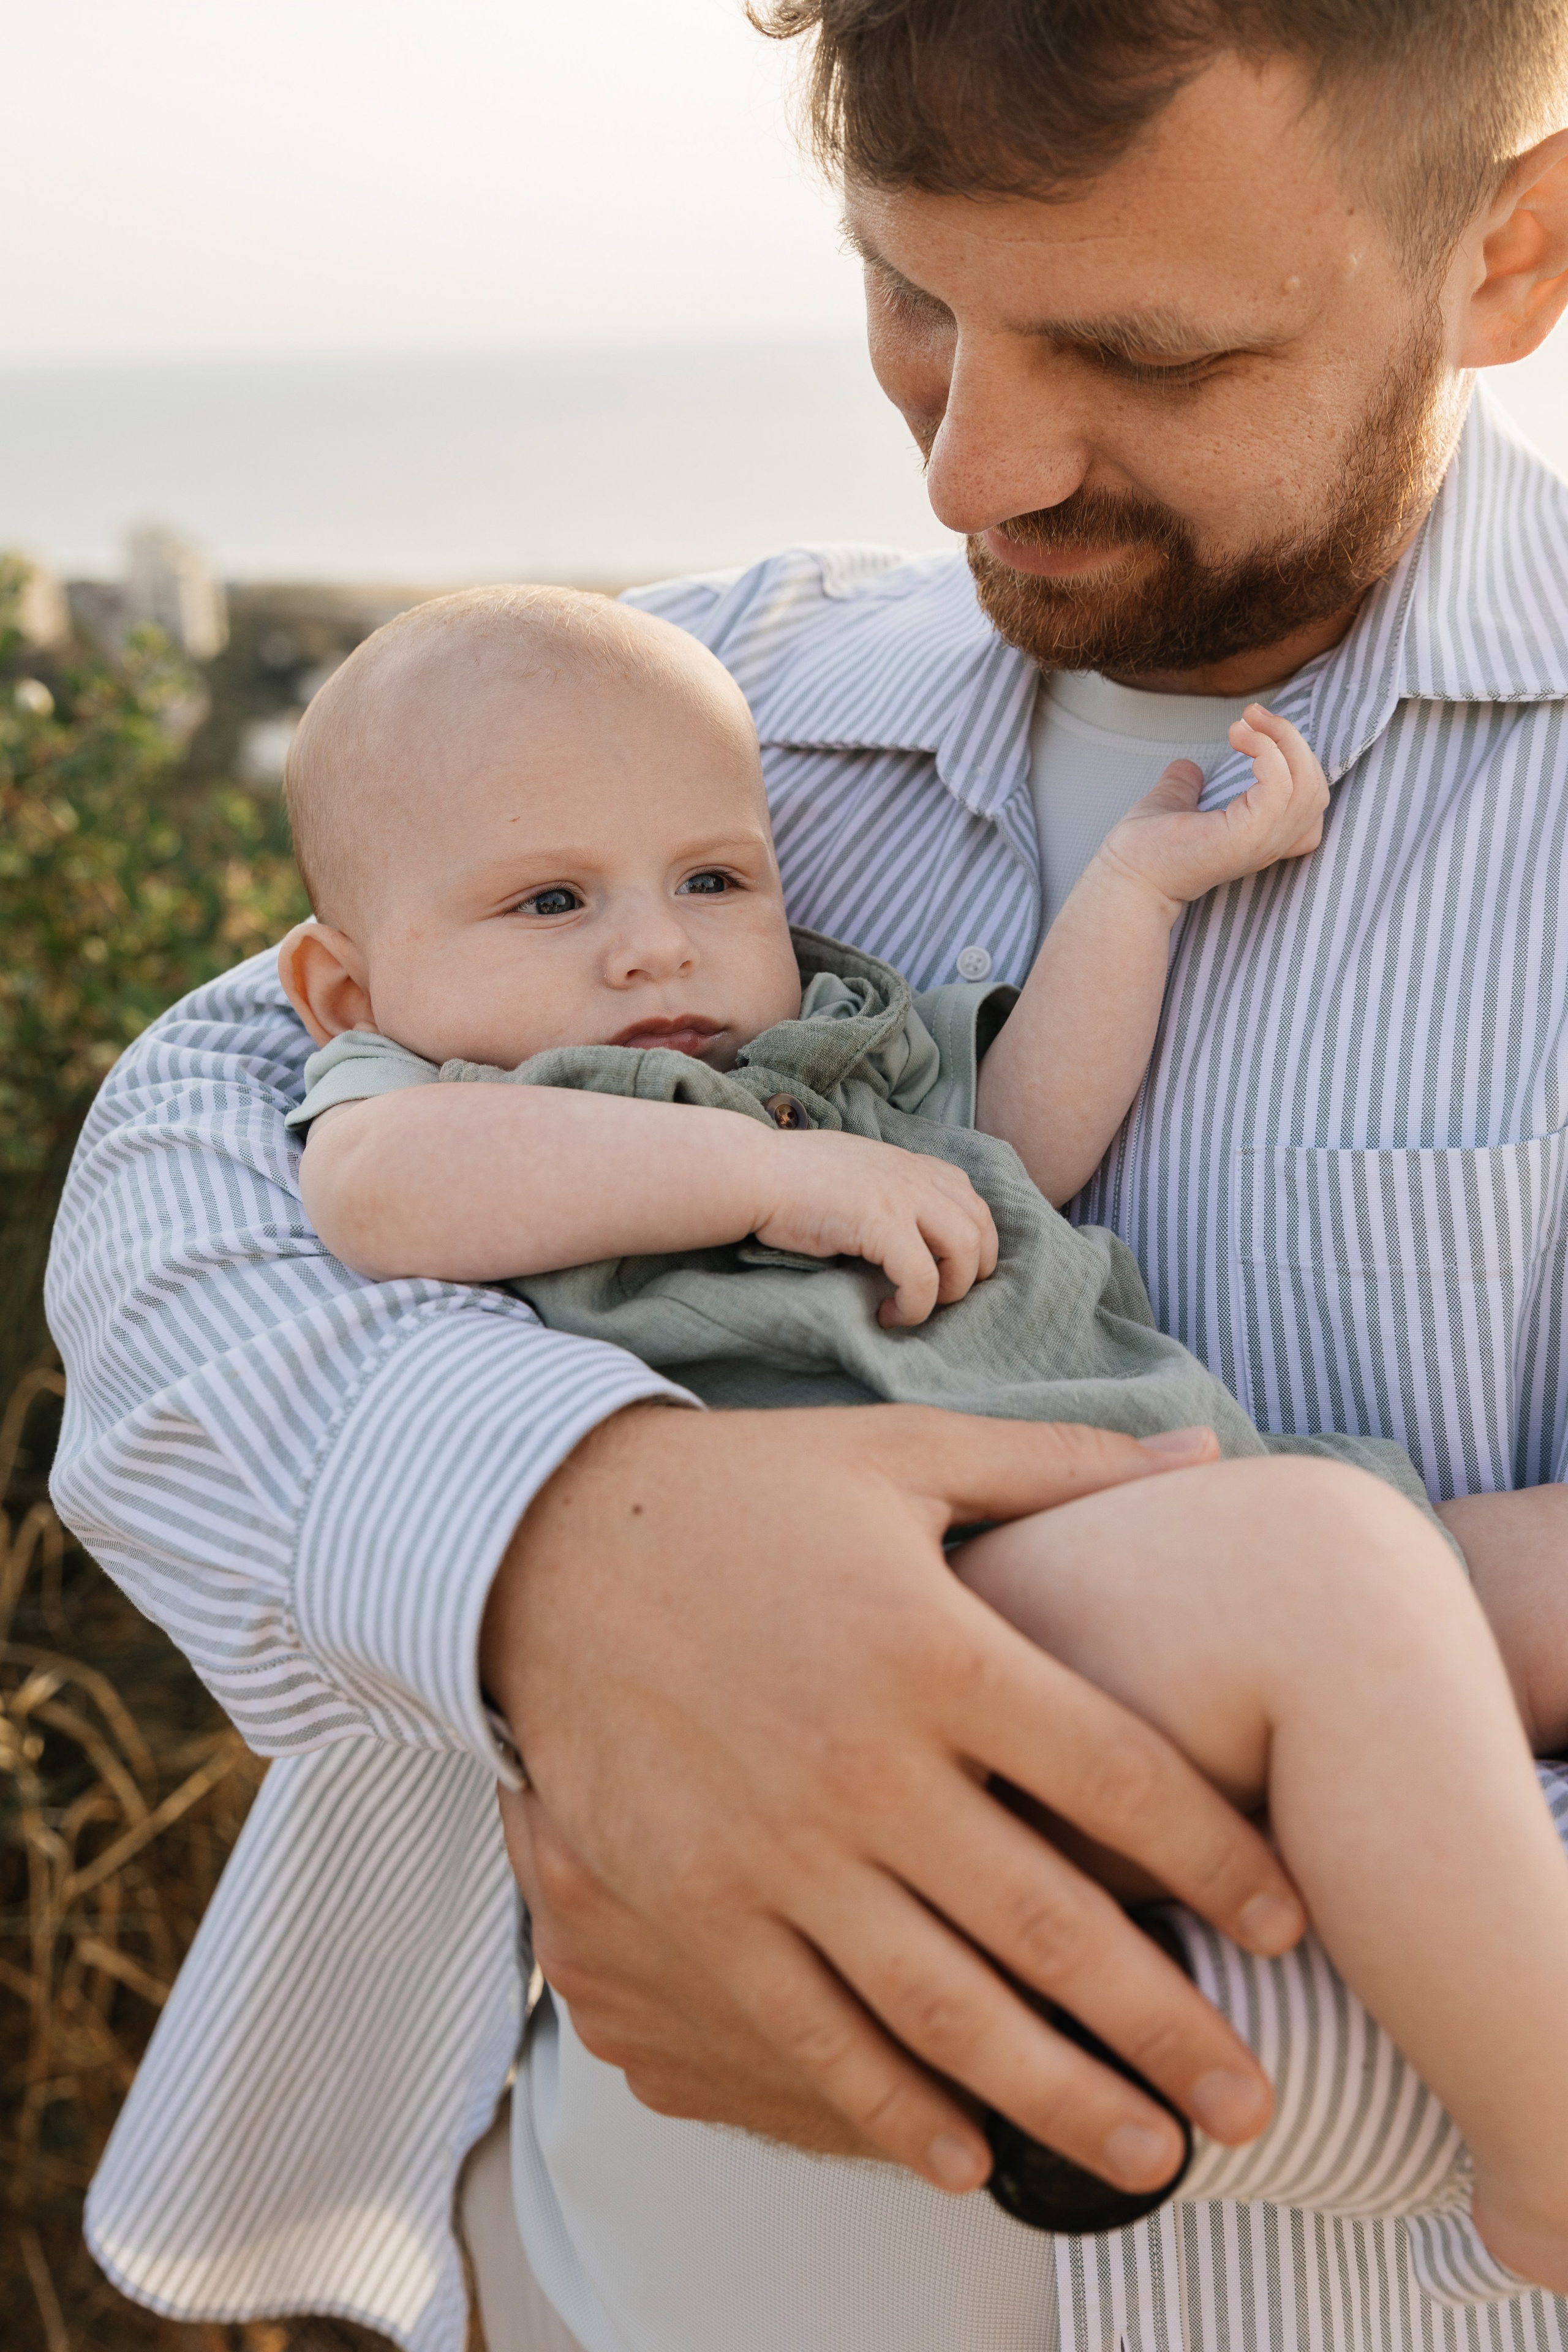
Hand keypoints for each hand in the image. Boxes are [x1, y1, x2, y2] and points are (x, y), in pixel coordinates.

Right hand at [482, 1403, 1304, 2196]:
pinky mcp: (692, 1903)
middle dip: (1166, 2021)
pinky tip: (962, 2156)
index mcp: (934, 1646)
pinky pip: (807, 2027)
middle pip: (1048, 1918)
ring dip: (1055, 2094)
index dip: (1214, 1855)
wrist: (538, 1538)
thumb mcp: (903, 1452)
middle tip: (1258, 2104)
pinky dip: (887, 2104)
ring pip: (940, 2003)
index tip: (1289, 1921)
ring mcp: (774, 1846)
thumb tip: (1212, 1449)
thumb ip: (1059, 1464)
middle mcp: (864, 1761)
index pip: (1112, 1771)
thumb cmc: (744, 1491)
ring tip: (1150, 2160)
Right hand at [750, 1128, 998, 1325]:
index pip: (973, 1203)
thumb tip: (907, 1229)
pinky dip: (914, 1307)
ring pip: (964, 1253)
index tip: (946, 1274)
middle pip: (980, 1229)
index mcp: (914, 1165)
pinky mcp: (882, 1224)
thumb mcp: (859, 1172)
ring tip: (913, 1309)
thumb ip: (890, 1190)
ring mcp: (903, 1198)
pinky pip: (922, 1278)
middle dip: (970, 1274)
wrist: (755, 1173)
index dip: (972, 1246)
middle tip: (938, 1299)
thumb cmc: (794, 1178)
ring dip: (948, 1293)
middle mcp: (918, 1177)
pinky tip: (887, 1315)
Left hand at [1099, 703, 1328, 912]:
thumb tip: (1187, 768)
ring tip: (1241, 724)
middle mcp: (1270, 843)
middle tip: (1253, 714)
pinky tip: (1240, 740)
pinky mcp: (1247, 837)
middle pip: (1314, 788)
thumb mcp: (1173, 804)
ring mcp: (1262, 842)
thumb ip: (1186, 786)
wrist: (1126, 875)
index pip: (1308, 798)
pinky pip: (1281, 788)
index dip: (1295, 758)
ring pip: (1306, 785)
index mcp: (1261, 836)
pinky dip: (1268, 754)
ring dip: (1280, 741)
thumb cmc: (1145, 850)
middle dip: (1292, 740)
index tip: (1256, 728)